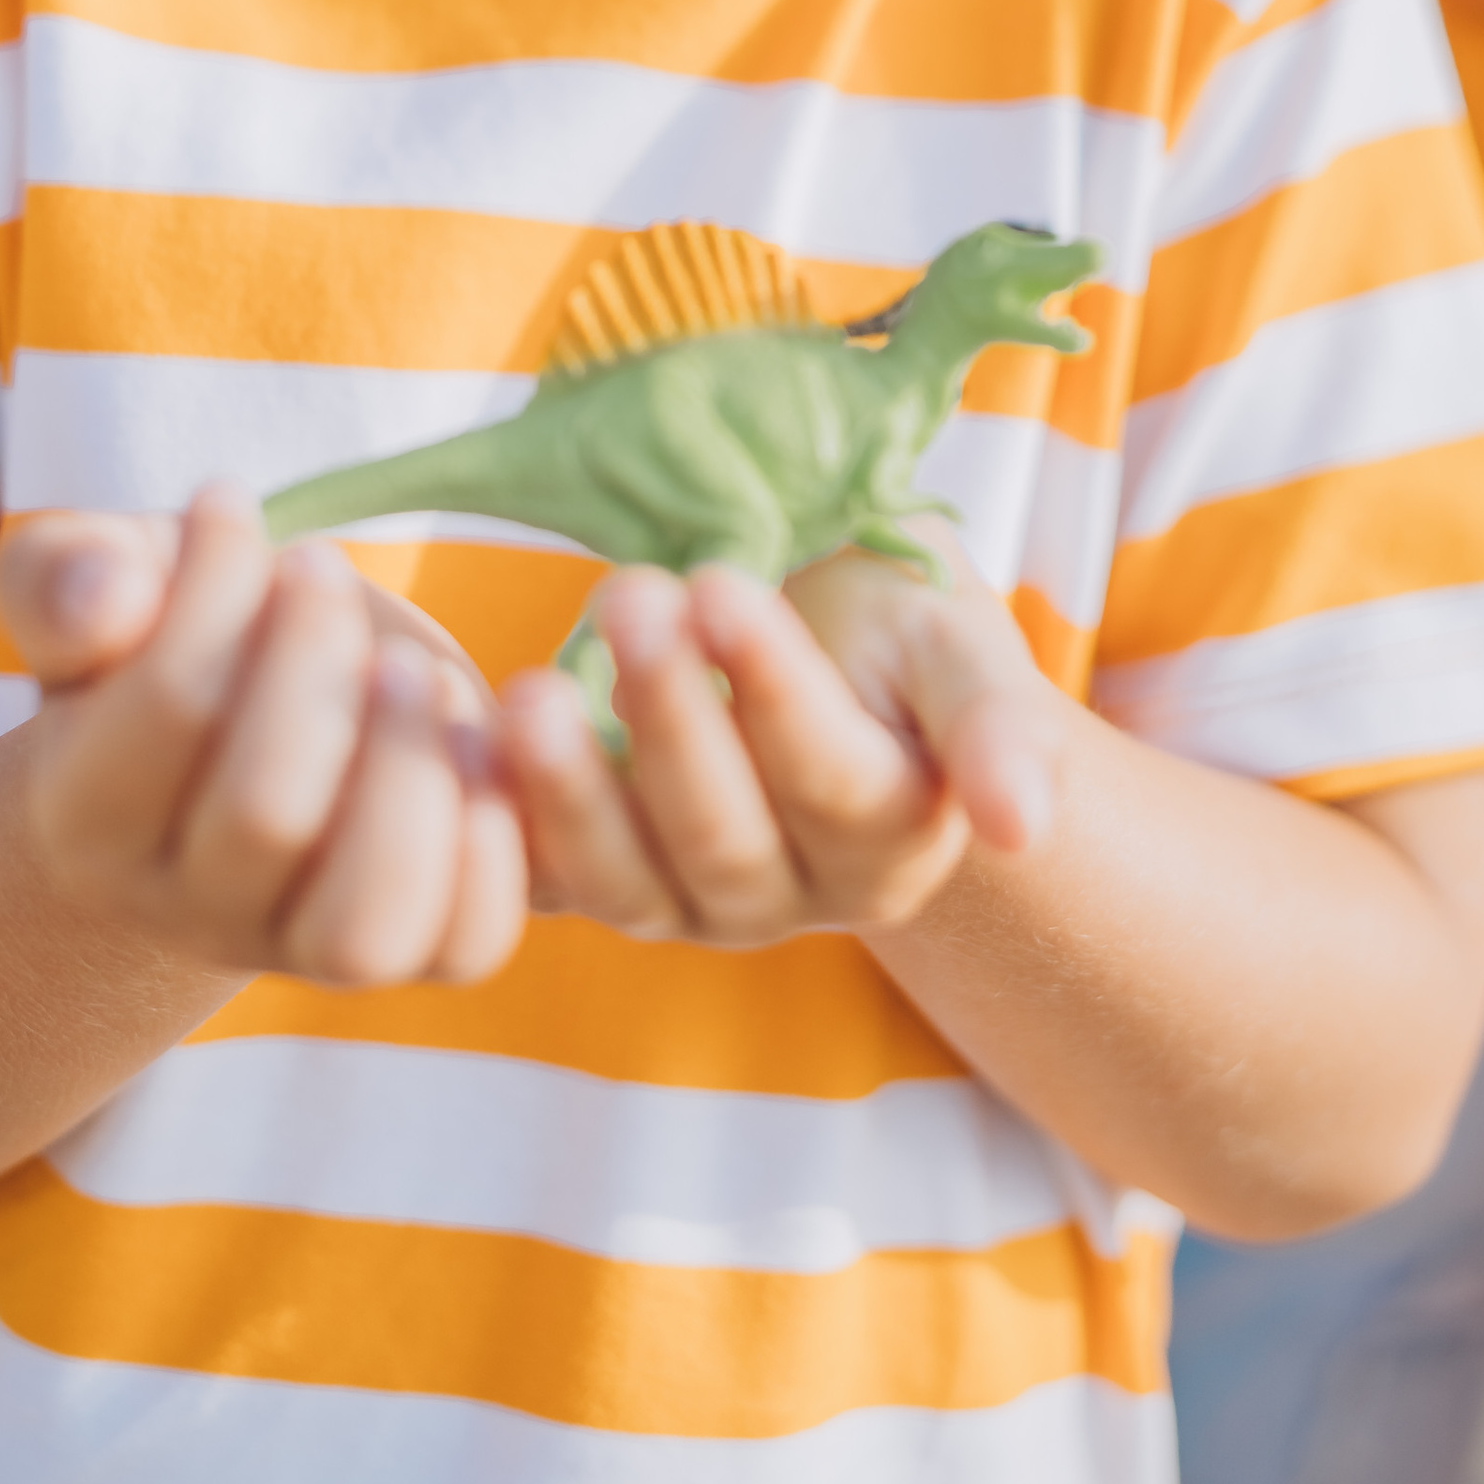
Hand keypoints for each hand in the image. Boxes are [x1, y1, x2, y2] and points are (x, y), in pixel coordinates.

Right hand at [0, 490, 527, 987]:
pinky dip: (493, 835)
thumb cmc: (162, 632)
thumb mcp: (95, 582)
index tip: (228, 503)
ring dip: (409, 768)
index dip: (213, 587)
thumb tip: (106, 594)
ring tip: (411, 670)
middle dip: (315, 660)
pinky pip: (469, 941)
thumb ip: (64, 578)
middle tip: (321, 570)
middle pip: (265, 813)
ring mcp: (308, 946)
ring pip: (366, 927)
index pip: (170, 707)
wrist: (241, 726)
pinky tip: (475, 731)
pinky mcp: (421, 945)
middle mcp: (194, 912)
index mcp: (91, 821)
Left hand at [497, 548, 1065, 947]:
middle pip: (723, 834)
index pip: (829, 775)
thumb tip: (1022, 826)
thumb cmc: (889, 629)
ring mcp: (683, 900)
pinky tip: (461, 743)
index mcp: (889, 829)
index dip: (771, 688)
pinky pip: (538, 880)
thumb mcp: (955, 645)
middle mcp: (789, 892)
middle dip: (671, 716)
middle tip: (633, 592)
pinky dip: (496, 822)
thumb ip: (993, 724)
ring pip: (627, 878)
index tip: (718, 584)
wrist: (815, 639)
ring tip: (530, 687)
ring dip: (571, 787)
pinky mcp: (593, 881)